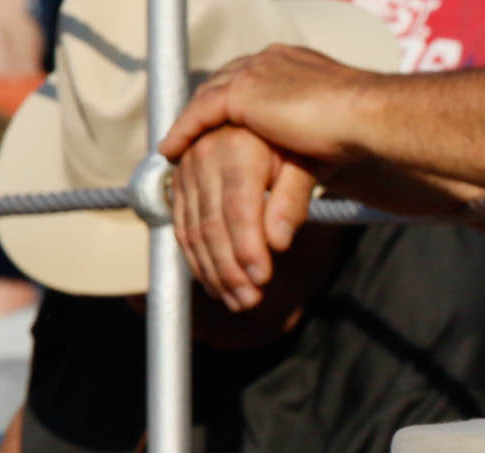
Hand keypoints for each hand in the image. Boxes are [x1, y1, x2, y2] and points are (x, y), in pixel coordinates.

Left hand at [159, 45, 378, 169]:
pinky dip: (184, 131)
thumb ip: (311, 141)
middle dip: (207, 105)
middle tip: (192, 131)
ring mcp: (253, 72)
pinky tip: (172, 152)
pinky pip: (201, 113)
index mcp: (292, 62)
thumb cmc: (362, 128)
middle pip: (224, 81)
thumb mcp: (330, 133)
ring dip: (190, 122)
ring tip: (177, 145)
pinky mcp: (242, 92)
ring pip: (208, 96)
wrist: (366, 115)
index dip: (235, 98)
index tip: (226, 120)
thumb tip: (314, 163)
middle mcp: (269, 60)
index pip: (252, 77)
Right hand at [172, 125, 320, 312]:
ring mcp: (187, 171)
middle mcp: (204, 156)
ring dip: (214, 272)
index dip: (247, 247)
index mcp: (236, 148)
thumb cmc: (294, 144)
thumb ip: (292, 200)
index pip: (238, 209)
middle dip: (230, 268)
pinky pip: (183, 227)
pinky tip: (217, 285)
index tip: (262, 278)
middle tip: (250, 300)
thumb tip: (278, 242)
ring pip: (194, 230)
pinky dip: (197, 259)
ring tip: (238, 301)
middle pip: (212, 224)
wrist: (266, 118)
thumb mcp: (304, 164)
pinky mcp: (180, 185)